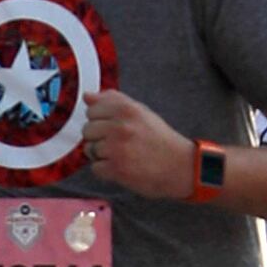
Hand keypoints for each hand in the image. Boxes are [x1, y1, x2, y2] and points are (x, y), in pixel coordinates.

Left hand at [82, 91, 200, 199]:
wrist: (178, 166)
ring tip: (121, 155)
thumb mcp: (140, 112)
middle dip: (99, 137)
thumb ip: (113, 101)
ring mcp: (116, 149)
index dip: (100, 119)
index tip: (114, 126)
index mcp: (126, 109)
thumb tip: (87, 96)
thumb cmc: (158, 138)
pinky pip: (95, 168)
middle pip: (87, 130)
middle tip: (119, 143)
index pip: (92, 110)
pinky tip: (121, 166)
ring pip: (89, 149)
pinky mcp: (116, 169)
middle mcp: (120, 126)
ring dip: (102, 154)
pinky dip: (106, 170)